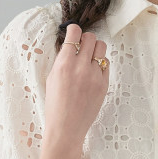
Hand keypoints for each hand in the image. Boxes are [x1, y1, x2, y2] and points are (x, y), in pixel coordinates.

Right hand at [43, 23, 109, 146]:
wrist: (66, 128)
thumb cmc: (55, 106)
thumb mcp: (51, 80)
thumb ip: (61, 61)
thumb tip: (69, 47)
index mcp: (64, 65)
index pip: (74, 34)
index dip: (73, 30)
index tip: (73, 32)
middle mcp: (81, 67)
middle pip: (90, 37)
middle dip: (85, 39)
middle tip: (81, 46)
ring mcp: (95, 75)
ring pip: (101, 48)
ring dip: (95, 49)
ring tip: (89, 58)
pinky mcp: (104, 84)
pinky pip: (106, 64)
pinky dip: (100, 64)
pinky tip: (92, 73)